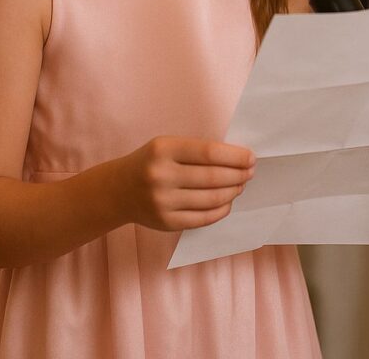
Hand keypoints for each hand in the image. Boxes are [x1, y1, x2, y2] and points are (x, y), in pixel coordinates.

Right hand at [120, 136, 254, 231]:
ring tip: (240, 185)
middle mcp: (161, 176)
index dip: (235, 156)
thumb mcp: (167, 145)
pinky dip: (221, 210)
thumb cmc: (151, 162)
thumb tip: (237, 160)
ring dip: (233, 192)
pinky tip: (228, 202)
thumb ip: (197, 151)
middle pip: (213, 177)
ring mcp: (163, 202)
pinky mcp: (166, 222)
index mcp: (163, 149)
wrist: (118, 190)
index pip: (209, 153)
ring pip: (211, 199)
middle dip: (238, 175)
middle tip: (250, 172)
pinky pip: (203, 218)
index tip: (251, 157)